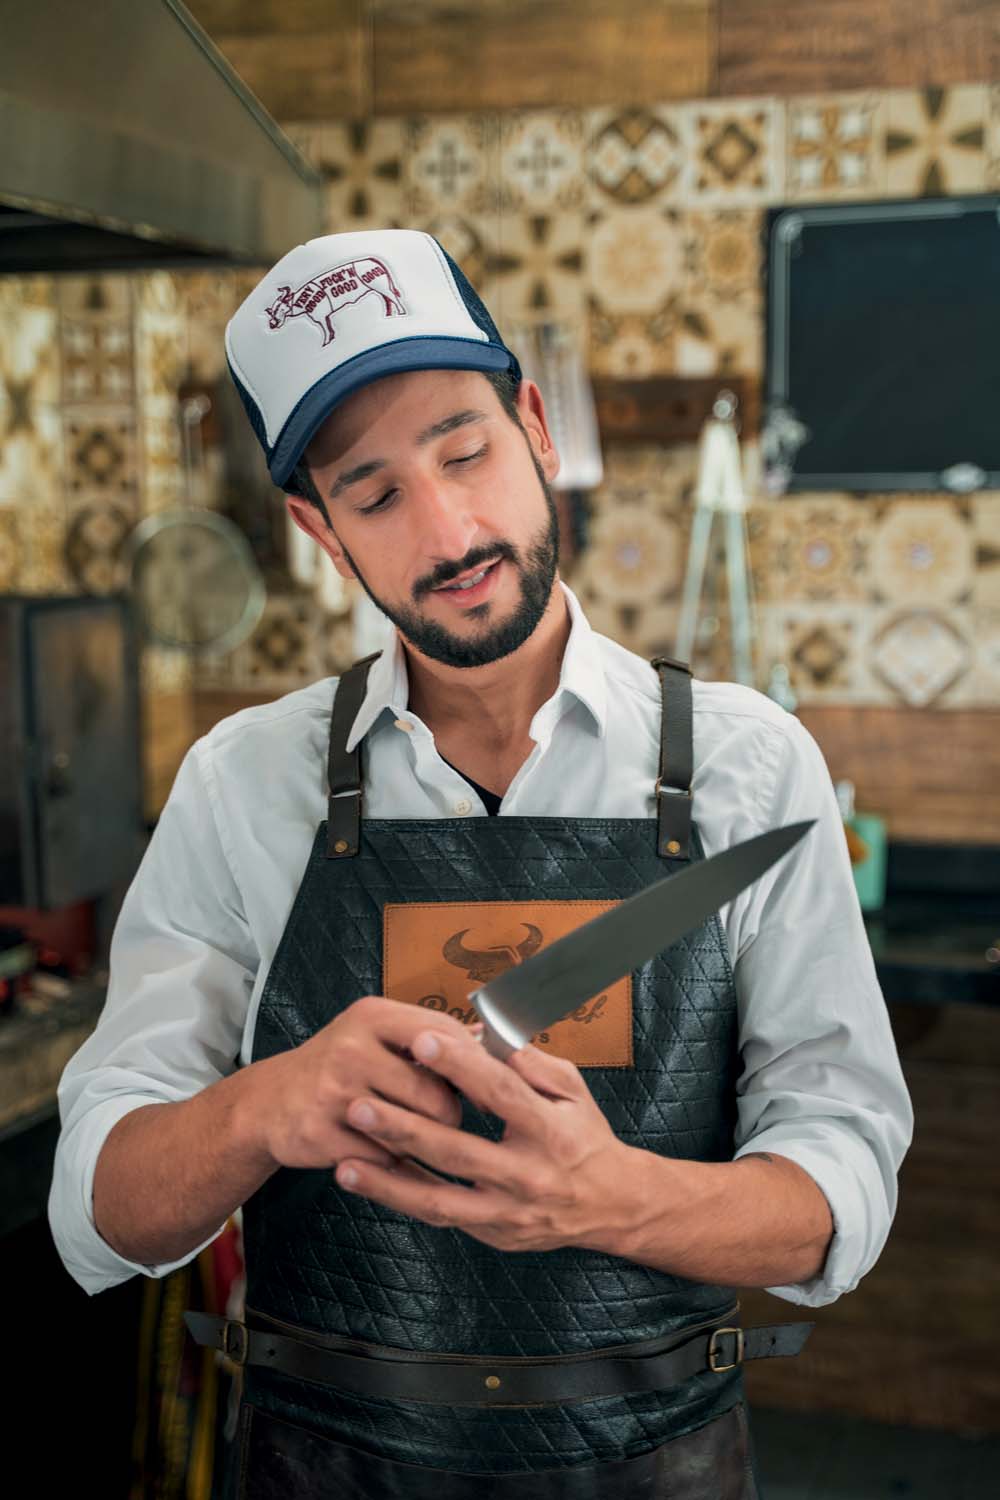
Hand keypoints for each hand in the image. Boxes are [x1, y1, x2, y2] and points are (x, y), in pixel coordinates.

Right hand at [249, 995, 471, 1173]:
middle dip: (448, 1116)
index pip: (443, 1038)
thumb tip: (490, 1041)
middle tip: (443, 1120)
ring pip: (410, 1131)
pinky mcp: (320, 1132)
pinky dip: (388, 1163)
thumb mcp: (377, 1034)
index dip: (474, 1067)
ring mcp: (333, 1091)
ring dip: (421, 1143)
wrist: (271, 1101)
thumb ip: (431, 1036)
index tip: (495, 1088)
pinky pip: (380, 1159)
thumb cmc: (339, 1065)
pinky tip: (379, 1151)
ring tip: (415, 1135)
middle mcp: (352, 1047)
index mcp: (373, 1016)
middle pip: (433, 1094)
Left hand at [335, 1026, 632, 1253]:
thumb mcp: (571, 1089)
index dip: (460, 1066)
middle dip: (405, 1129)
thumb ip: (527, 1061)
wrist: (609, 1205)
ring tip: (345, 1161)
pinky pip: (438, 1216)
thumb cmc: (585, 1136)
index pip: (500, 1092)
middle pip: (458, 1152)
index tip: (421, 1040)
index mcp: (549, 1130)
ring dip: (388, 1180)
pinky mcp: (491, 1233)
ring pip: (439, 1201)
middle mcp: (526, 1175)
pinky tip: (364, 1179)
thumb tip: (483, 1033)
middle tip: (359, 1105)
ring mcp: (507, 1211)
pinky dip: (399, 1198)